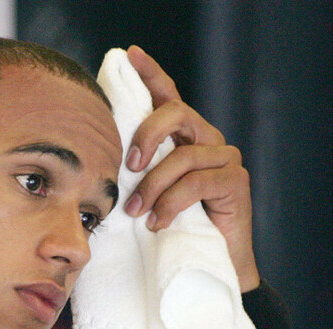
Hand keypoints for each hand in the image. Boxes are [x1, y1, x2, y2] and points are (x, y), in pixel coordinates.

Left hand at [123, 45, 260, 292]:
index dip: (151, 74)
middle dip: (145, 135)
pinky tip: (159, 223)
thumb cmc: (169, 235)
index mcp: (181, 139)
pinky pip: (197, 181)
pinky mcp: (235, 182)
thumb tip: (97, 165)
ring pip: (183, 154)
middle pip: (175, 113)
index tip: (129, 55)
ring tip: (138, 214)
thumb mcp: (144, 199)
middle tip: (127, 167)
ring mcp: (223, 159)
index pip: (167, 97)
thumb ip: (132, 177)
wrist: (206, 270)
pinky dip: (172, 203)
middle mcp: (205, 141)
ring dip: (153, 185)